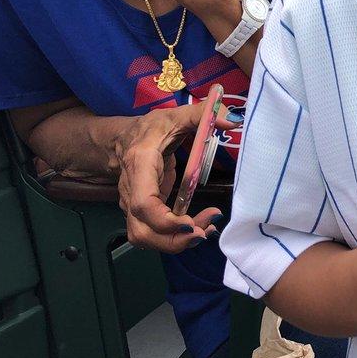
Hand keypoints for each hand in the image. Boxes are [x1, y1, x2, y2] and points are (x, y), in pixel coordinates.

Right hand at [114, 101, 238, 252]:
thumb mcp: (177, 115)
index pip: (142, 203)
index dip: (164, 220)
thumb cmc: (152, 128)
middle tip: (206, 230)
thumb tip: (232, 120)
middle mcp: (131, 190)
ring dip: (175, 242)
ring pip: (146, 237)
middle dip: (173, 239)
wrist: (124, 138)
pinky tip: (198, 229)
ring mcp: (133, 205)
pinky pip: (154, 233)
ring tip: (206, 230)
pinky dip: (174, 237)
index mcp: (139, 164)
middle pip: (142, 231)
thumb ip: (203, 115)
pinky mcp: (142, 213)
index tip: (190, 223)